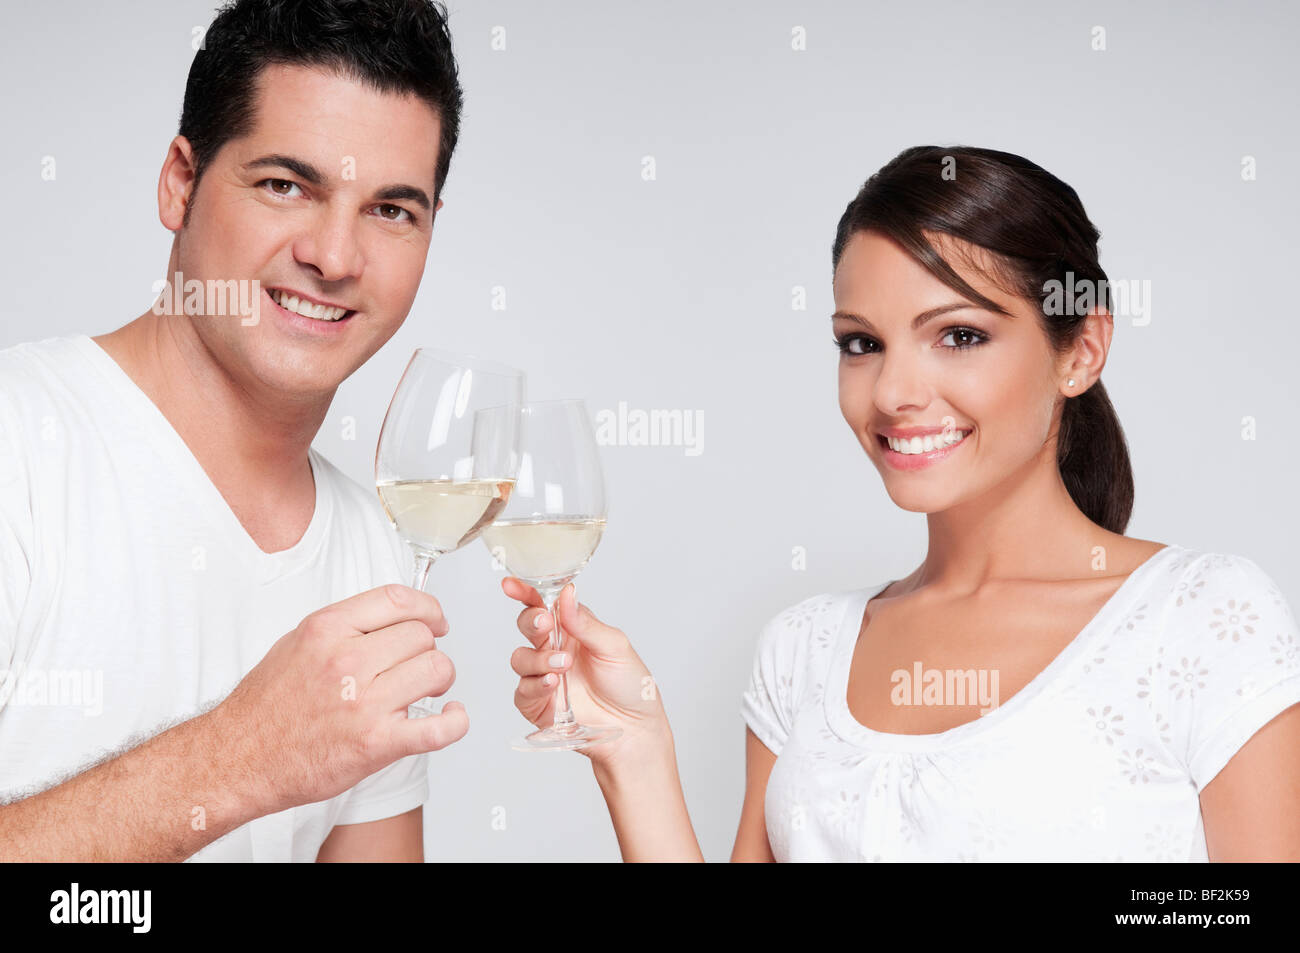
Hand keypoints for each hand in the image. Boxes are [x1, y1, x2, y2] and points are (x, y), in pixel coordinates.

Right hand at [210, 584, 468, 815]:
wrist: (238, 758)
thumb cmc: (267, 705)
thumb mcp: (297, 642)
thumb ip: (346, 625)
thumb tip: (395, 615)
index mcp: (328, 629)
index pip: (398, 600)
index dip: (428, 609)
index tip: (436, 621)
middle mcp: (347, 661)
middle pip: (422, 637)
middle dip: (427, 649)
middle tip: (417, 666)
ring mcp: (363, 703)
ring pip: (437, 671)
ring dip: (439, 681)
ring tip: (425, 691)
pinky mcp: (376, 744)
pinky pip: (439, 728)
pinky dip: (456, 722)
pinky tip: (451, 716)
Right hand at [503, 577, 670, 766]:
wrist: (634, 728)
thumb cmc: (630, 685)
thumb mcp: (615, 646)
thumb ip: (586, 622)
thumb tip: (567, 593)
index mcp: (572, 629)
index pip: (544, 604)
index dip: (525, 592)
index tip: (511, 586)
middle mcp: (554, 649)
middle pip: (527, 626)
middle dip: (531, 622)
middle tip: (545, 624)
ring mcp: (544, 676)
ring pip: (520, 658)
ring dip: (539, 659)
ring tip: (563, 665)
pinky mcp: (538, 704)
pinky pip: (522, 690)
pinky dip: (536, 685)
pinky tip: (554, 684)